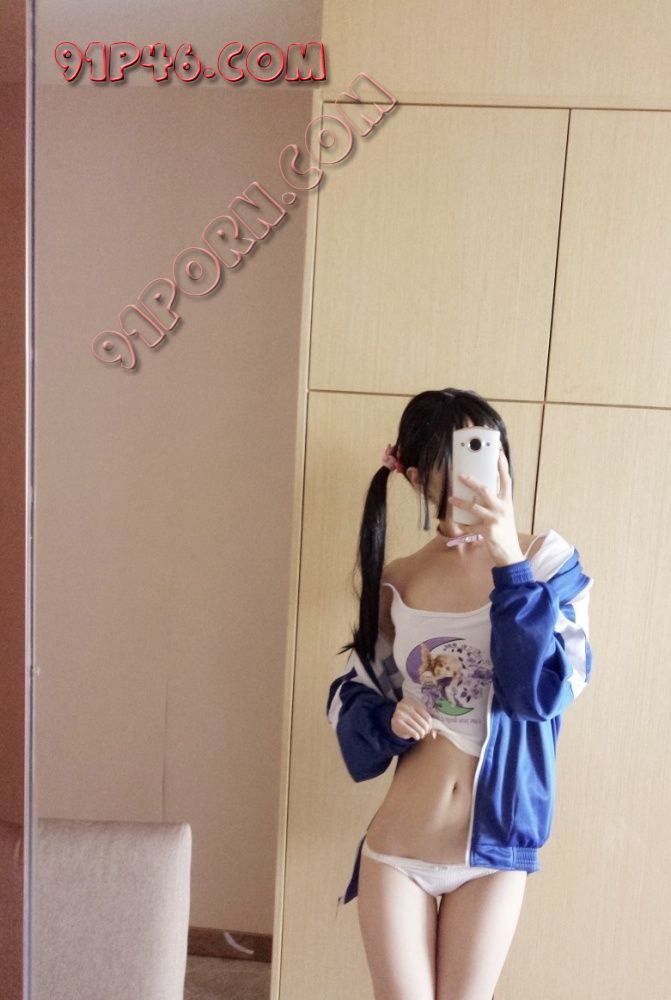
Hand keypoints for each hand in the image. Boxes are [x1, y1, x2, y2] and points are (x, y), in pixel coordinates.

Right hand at [391, 695, 435, 740]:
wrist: (394, 722)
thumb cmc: (409, 718)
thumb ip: (426, 721)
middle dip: (426, 729)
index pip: (426, 715)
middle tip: (425, 732)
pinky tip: (416, 736)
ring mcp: (400, 713)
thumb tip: (434, 734)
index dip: (430, 724)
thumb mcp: (417, 715)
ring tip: (421, 735)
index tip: (429, 728)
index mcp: (412, 701)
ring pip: (418, 727)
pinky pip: (412, 731)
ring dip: (422, 734)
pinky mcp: (397, 722)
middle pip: (423, 722)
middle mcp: (406, 706)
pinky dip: (416, 736)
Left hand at [448, 448, 524, 567]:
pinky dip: (463, 525)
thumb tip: (479, 490)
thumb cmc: (505, 531)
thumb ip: (495, 502)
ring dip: (460, 502)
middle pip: (486, 490)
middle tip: (460, 475)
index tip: (498, 452)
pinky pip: (470, 526)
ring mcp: (495, 520)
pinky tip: (457, 523)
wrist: (510, 553)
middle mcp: (503, 509)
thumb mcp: (504, 514)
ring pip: (475, 507)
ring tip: (450, 498)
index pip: (506, 480)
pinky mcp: (489, 531)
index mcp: (507, 502)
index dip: (502, 465)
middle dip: (472, 482)